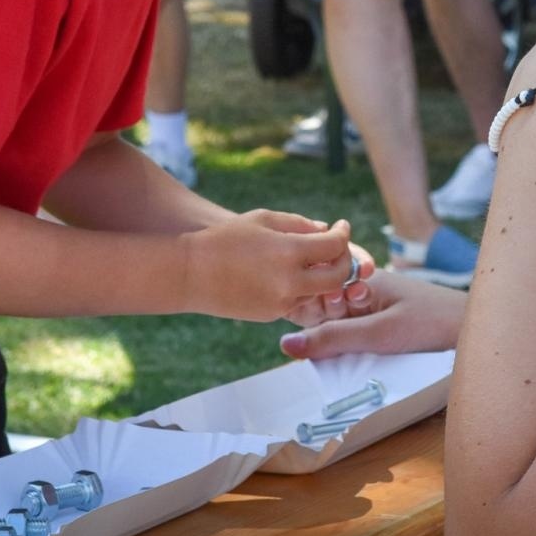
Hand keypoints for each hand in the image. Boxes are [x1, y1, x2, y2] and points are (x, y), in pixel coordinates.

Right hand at [184, 210, 370, 322]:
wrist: (190, 273)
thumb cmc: (225, 238)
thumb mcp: (263, 219)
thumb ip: (299, 224)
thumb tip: (325, 231)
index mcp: (289, 252)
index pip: (335, 246)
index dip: (343, 234)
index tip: (340, 226)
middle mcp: (290, 281)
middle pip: (338, 276)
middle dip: (344, 260)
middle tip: (337, 248)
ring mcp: (282, 302)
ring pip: (321, 292)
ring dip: (325, 276)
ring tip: (316, 259)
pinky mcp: (272, 315)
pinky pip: (300, 302)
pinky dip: (303, 288)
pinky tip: (292, 274)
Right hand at [279, 270, 465, 358]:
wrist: (481, 330)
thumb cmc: (434, 323)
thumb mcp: (379, 333)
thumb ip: (333, 339)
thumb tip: (286, 345)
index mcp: (358, 278)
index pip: (312, 291)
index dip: (304, 312)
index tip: (307, 332)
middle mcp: (362, 289)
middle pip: (323, 309)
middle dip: (321, 328)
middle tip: (346, 341)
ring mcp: (374, 306)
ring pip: (339, 325)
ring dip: (339, 342)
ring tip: (361, 349)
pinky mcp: (385, 324)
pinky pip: (356, 335)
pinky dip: (353, 348)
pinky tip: (360, 359)